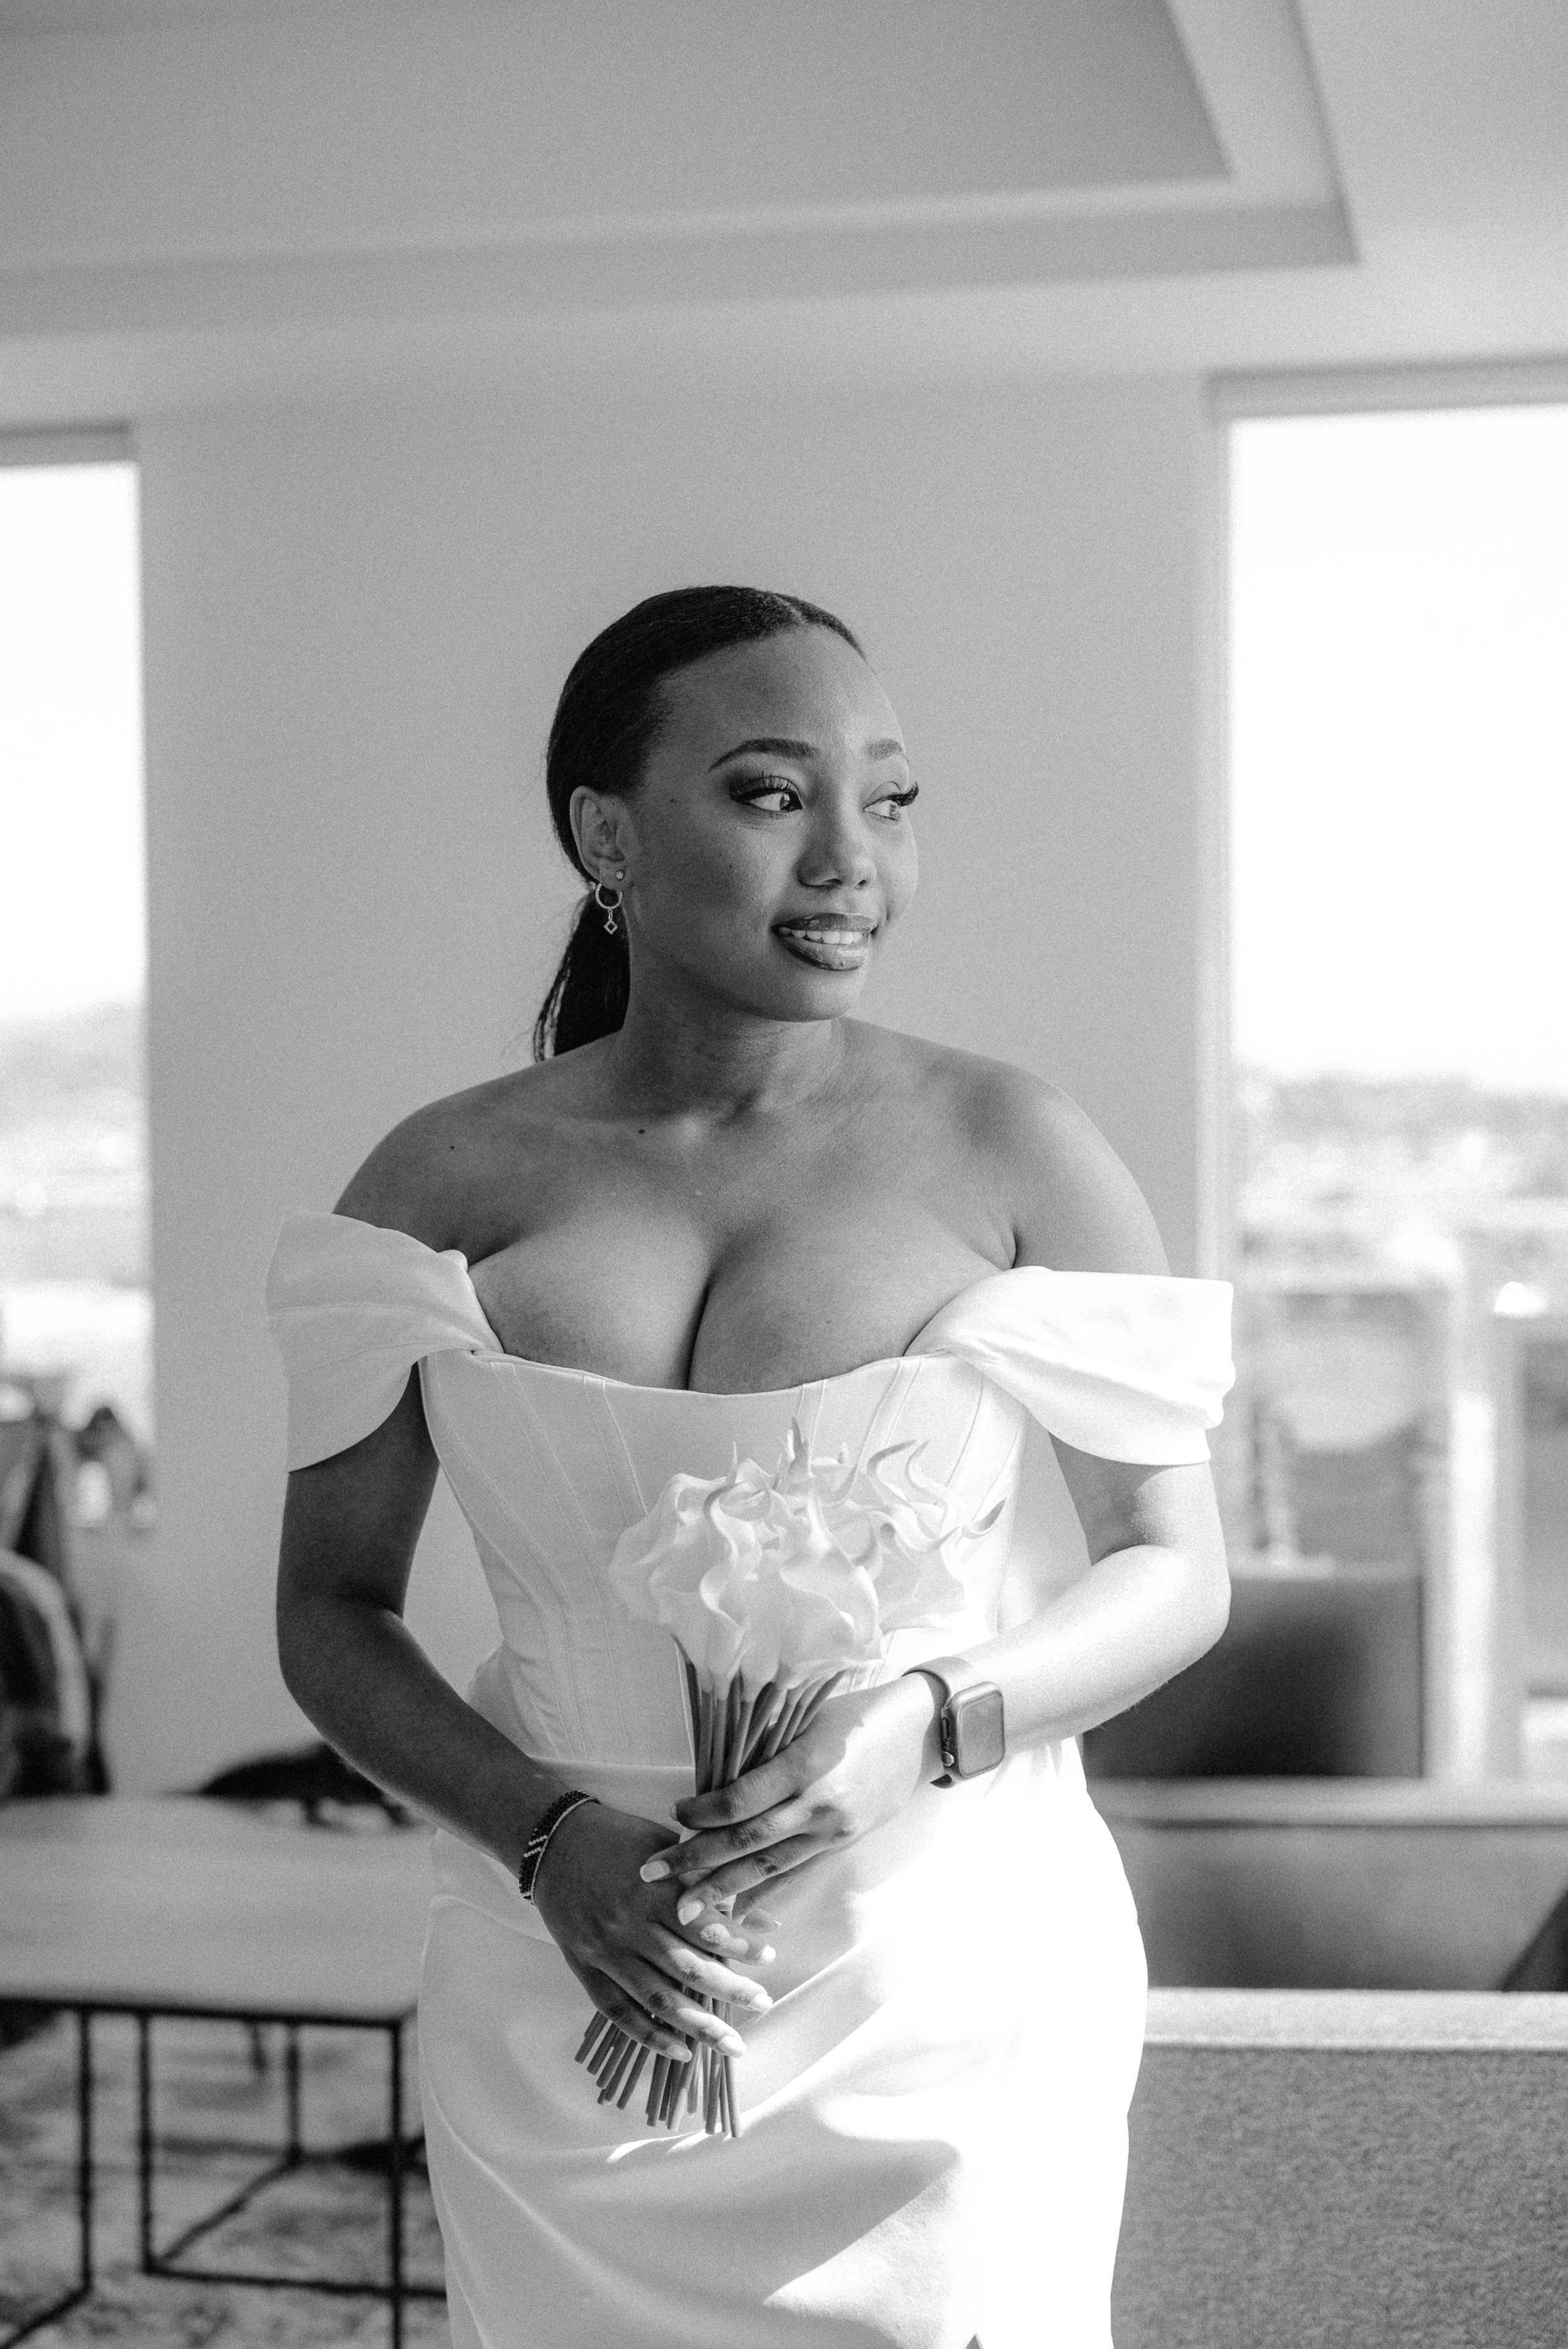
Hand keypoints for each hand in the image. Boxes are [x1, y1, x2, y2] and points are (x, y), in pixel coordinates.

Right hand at [530, 1800, 778, 2061]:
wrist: (553, 1840)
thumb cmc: (617, 1837)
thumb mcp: (665, 1844)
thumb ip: (706, 1879)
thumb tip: (759, 1914)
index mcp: (654, 1890)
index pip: (707, 1927)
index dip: (742, 1945)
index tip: (770, 1955)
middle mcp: (631, 1925)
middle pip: (689, 1970)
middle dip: (732, 1992)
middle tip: (764, 2004)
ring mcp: (606, 1951)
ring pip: (658, 1999)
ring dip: (700, 2027)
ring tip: (733, 2045)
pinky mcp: (585, 1968)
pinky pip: (618, 2011)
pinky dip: (649, 2037)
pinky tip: (681, 2052)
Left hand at [637, 1675, 940, 1908]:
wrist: (921, 1731)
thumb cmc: (858, 1712)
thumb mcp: (808, 1719)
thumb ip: (768, 1752)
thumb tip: (718, 1781)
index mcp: (806, 1765)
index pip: (742, 1799)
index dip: (703, 1813)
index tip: (675, 1815)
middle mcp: (819, 1804)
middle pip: (748, 1839)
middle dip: (697, 1861)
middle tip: (653, 1875)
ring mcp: (833, 1829)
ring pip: (770, 1866)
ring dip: (723, 1888)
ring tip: (686, 1908)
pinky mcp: (843, 1842)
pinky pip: (797, 1873)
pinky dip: (765, 1894)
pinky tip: (737, 1911)